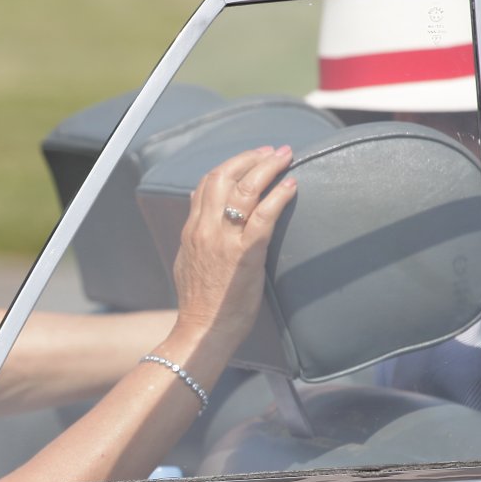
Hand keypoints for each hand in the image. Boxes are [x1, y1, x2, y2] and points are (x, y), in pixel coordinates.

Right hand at [172, 146, 297, 347]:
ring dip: (267, 168)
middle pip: (222, 176)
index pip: (205, 184)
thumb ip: (196, 236)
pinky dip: (279, 195)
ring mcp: (224, 241)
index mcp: (191, 231)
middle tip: (273, 151)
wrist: (202, 330)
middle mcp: (205, 229)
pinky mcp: (245, 255)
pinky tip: (291, 185)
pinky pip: (263, 216)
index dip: (230, 165)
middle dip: (249, 158)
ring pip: (243, 189)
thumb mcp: (188, 262)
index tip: (251, 158)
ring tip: (286, 158)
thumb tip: (200, 215)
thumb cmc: (200, 303)